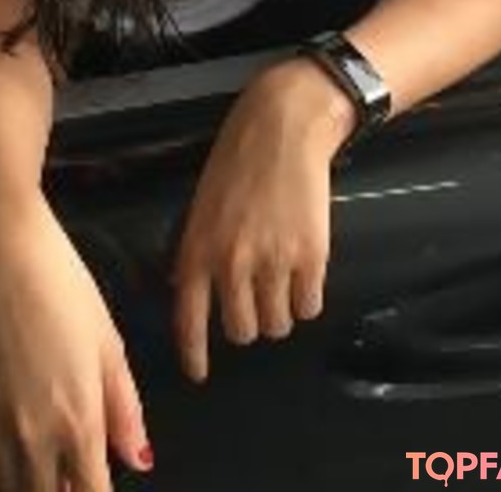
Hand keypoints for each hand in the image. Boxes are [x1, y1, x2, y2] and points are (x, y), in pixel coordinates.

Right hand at [0, 193, 153, 491]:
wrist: (5, 256)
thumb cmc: (67, 291)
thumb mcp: (109, 345)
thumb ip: (125, 411)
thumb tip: (139, 461)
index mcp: (78, 422)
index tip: (100, 486)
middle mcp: (33, 437)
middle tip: (76, 469)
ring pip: (12, 489)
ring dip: (33, 484)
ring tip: (48, 461)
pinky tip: (13, 449)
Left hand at [170, 58, 354, 381]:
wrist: (284, 126)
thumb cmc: (237, 157)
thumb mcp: (203, 202)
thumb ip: (197, 249)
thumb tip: (188, 290)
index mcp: (198, 247)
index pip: (189, 317)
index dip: (194, 352)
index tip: (199, 373)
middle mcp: (233, 263)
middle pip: (242, 330)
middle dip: (249, 322)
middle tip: (256, 301)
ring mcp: (274, 263)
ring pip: (277, 324)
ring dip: (280, 313)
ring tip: (283, 284)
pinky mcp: (312, 258)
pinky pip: (310, 307)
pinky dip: (307, 300)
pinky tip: (304, 276)